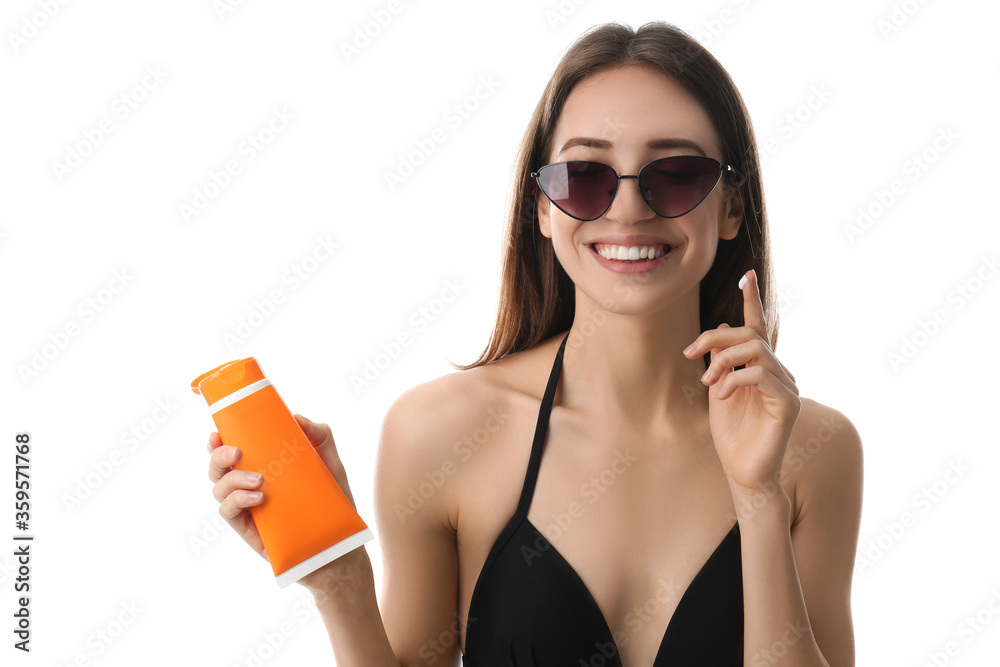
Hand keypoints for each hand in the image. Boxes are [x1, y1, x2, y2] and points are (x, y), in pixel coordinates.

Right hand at [206, 414, 359, 565]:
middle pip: (217, 468)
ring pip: (219, 489)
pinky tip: (258, 498)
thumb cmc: (331, 500)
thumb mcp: (329, 462)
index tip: (218, 431)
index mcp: (262, 467)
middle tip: (238, 452)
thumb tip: (295, 417)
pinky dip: (238, 500)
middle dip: (218, 456)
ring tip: (260, 480)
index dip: (218, 441)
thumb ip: (319, 435)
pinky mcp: (248, 528)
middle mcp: (248, 485)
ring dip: (233, 480)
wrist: (338, 541)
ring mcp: (246, 507)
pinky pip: (228, 512)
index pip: (232, 451)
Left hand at [682, 269, 800, 496]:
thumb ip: (721, 362)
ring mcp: (788, 387)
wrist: (742, 472)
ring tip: (708, 382)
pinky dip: (734, 379)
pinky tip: (722, 395)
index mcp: (761, 368)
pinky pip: (760, 373)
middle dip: (716, 338)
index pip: (759, 328)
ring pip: (756, 350)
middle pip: (750, 334)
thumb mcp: (718, 390)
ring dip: (723, 360)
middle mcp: (779, 373)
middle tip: (690, 353)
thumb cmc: (731, 435)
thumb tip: (723, 331)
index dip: (753, 301)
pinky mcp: (789, 403)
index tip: (745, 276)